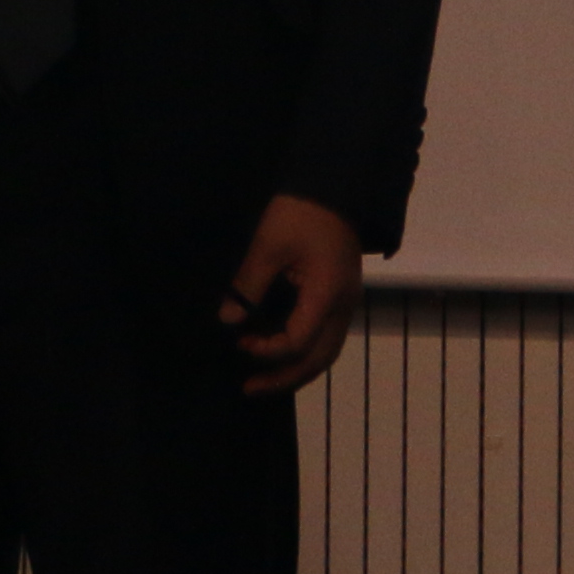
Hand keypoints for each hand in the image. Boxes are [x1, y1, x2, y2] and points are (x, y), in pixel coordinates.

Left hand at [220, 195, 364, 396]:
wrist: (335, 185)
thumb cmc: (299, 212)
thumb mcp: (267, 245)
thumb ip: (248, 286)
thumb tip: (227, 322)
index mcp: (327, 294)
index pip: (297, 341)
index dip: (266, 350)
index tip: (239, 341)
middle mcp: (343, 306)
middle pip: (318, 359)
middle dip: (284, 378)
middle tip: (249, 388)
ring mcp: (347, 303)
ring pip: (326, 353)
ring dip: (296, 371)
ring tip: (264, 382)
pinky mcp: (342, 297)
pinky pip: (326, 338)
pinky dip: (305, 354)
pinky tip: (282, 356)